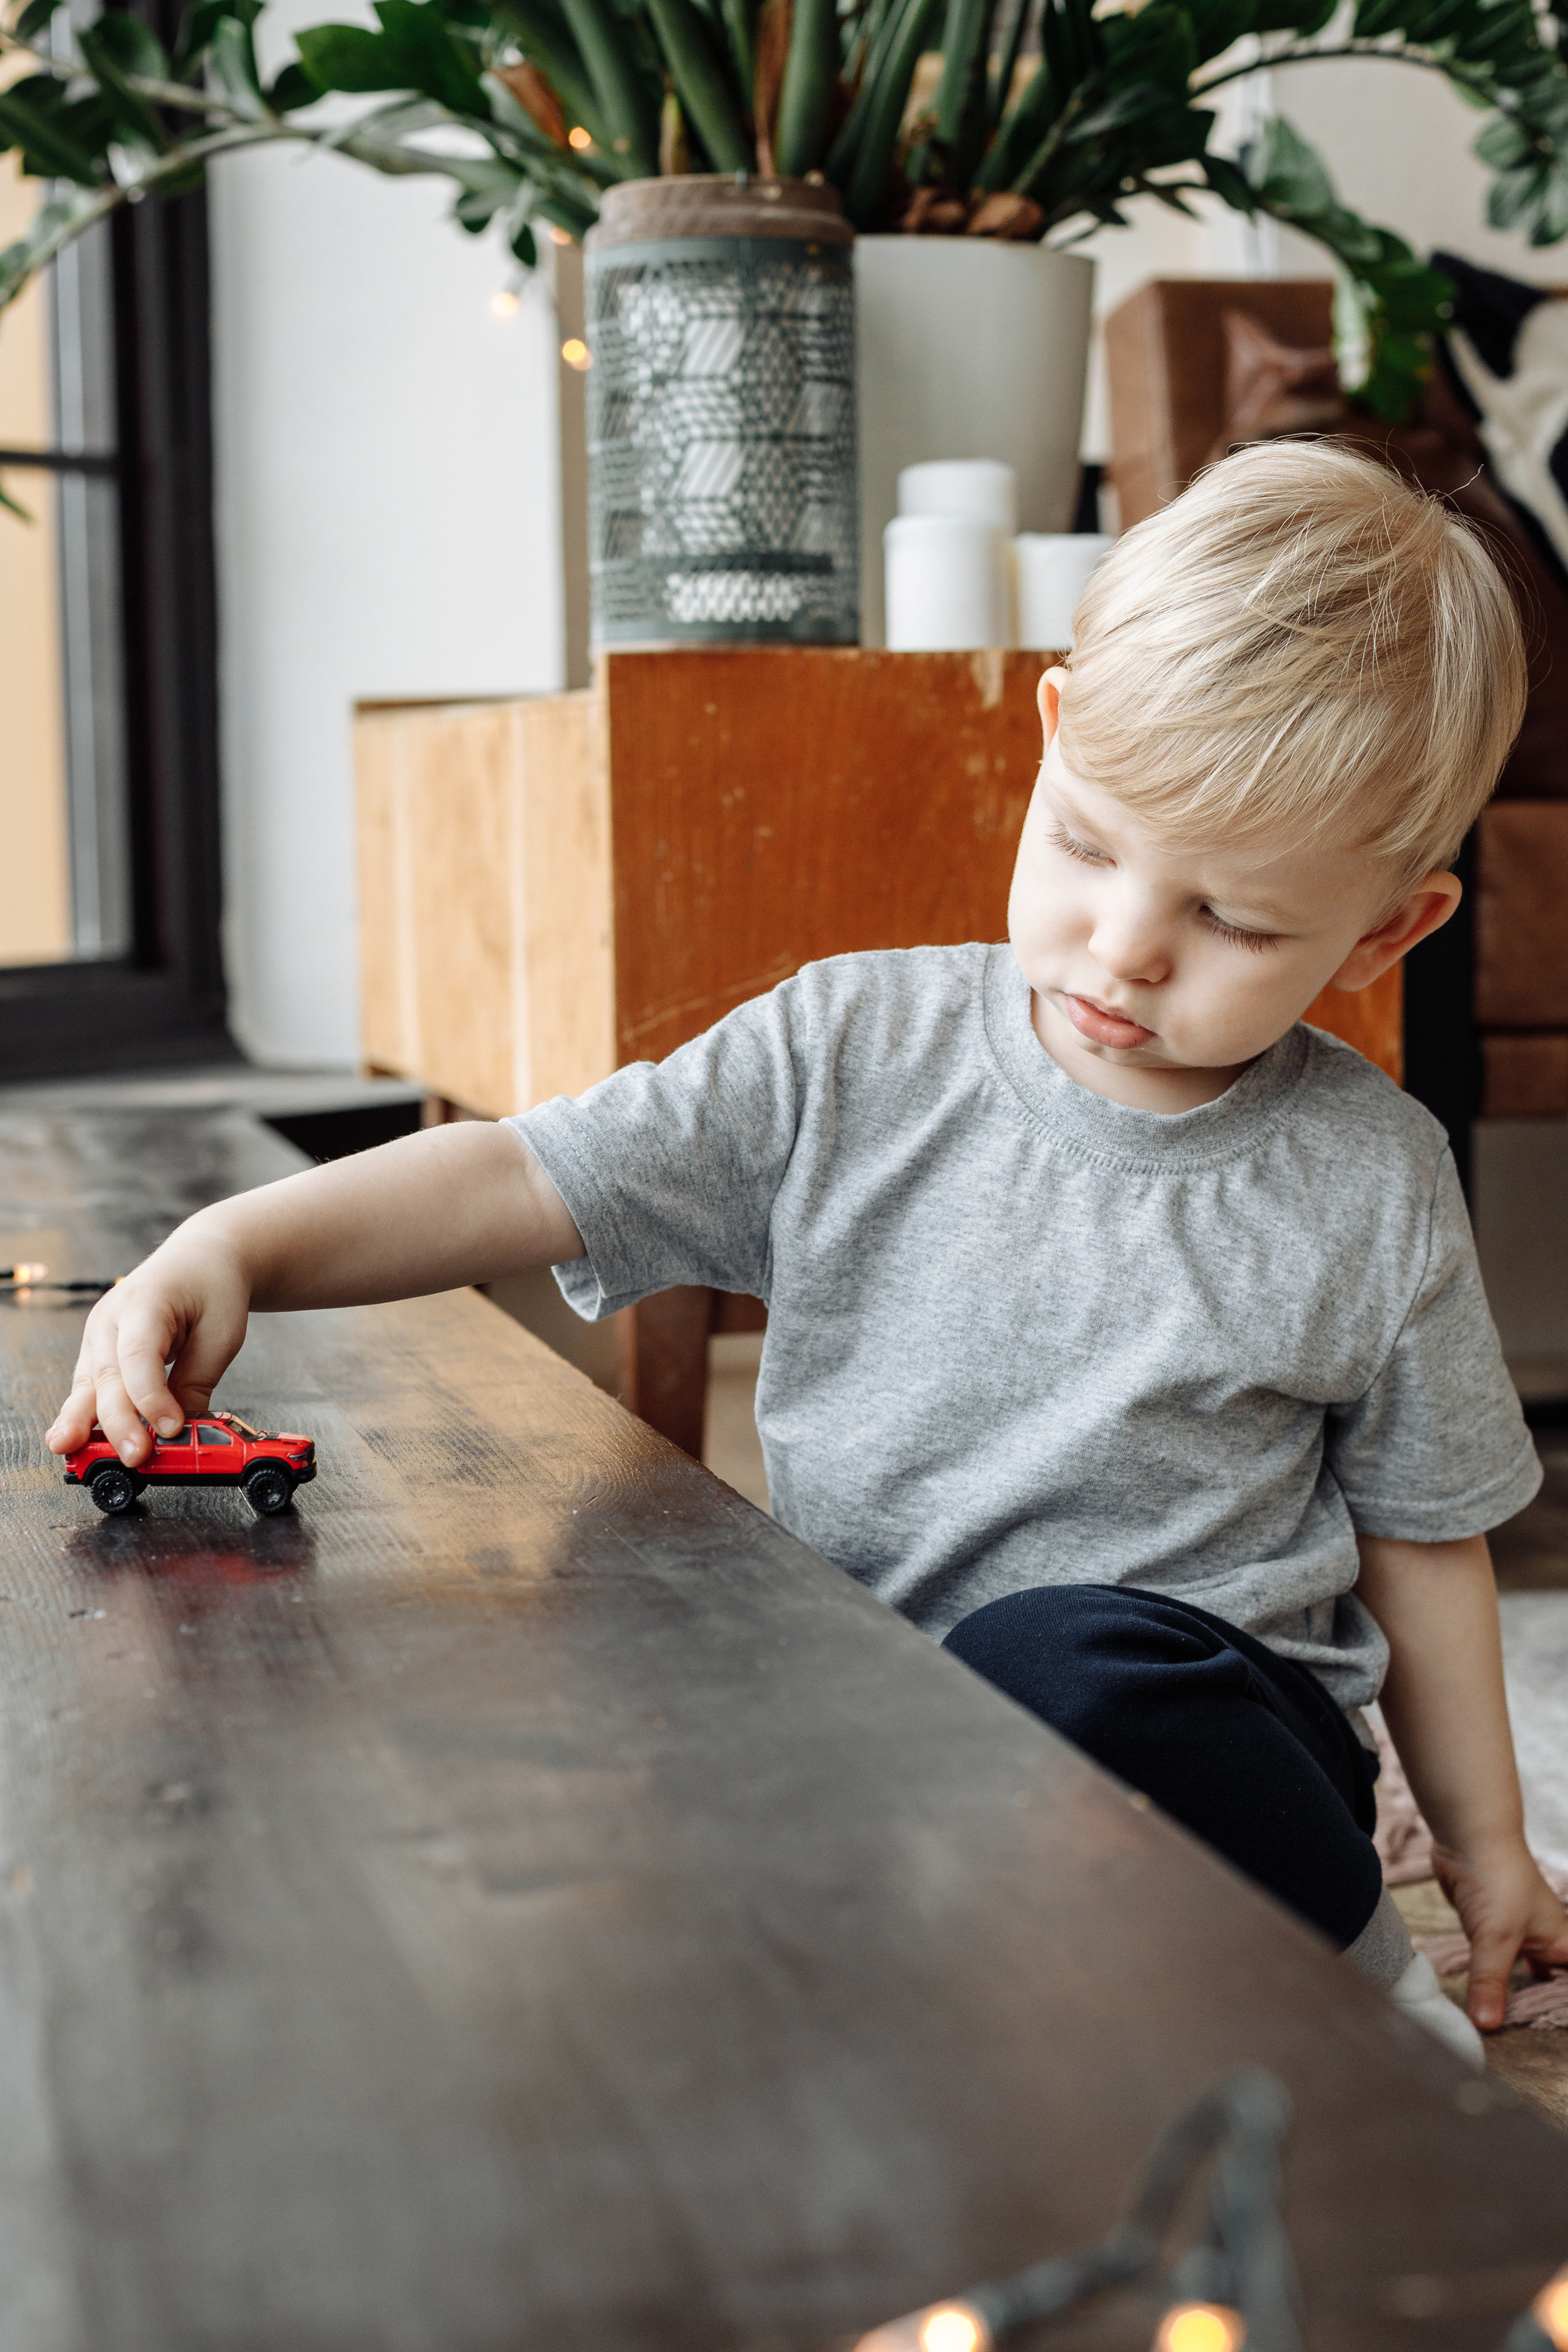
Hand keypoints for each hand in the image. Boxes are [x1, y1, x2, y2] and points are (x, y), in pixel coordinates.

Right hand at [45, 1216, 251, 1468]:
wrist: (201, 1257)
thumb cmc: (213, 1287)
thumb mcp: (222, 1332)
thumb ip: (197, 1380)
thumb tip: (178, 1429)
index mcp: (145, 1302)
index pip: (139, 1357)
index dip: (151, 1398)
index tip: (170, 1429)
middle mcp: (111, 1316)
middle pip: (108, 1376)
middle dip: (118, 1421)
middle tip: (135, 1455)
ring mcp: (99, 1333)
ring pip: (88, 1383)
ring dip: (82, 1420)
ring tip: (70, 1449)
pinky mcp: (98, 1349)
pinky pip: (89, 1385)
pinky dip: (83, 1412)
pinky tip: (72, 1438)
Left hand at [1431, 1839, 1567, 2030]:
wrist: (1468, 1839)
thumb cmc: (1497, 1882)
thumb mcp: (1495, 1938)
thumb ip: (1491, 1982)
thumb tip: (1487, 2026)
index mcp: (1564, 1945)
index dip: (1565, 2007)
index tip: (1560, 2030)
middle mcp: (1548, 1942)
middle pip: (1557, 1984)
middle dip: (1552, 2007)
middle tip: (1546, 2043)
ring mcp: (1521, 1935)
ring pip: (1528, 1974)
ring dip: (1525, 1996)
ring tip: (1521, 2029)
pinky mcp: (1494, 1931)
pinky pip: (1502, 1965)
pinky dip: (1500, 1982)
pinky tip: (1495, 1999)